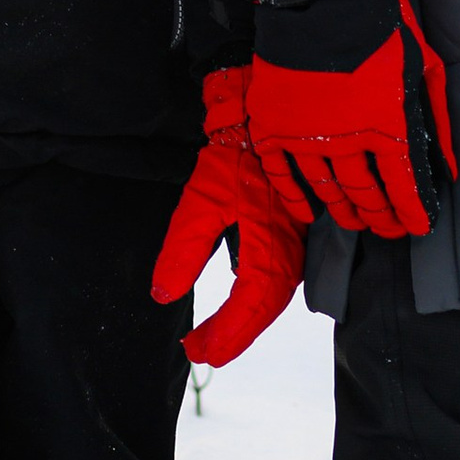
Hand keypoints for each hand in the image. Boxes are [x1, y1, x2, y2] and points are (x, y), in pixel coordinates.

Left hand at [151, 69, 309, 367]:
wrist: (263, 109)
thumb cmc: (234, 151)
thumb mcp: (201, 199)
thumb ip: (184, 249)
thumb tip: (163, 294)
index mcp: (272, 245)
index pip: (250, 306)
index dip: (225, 334)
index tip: (196, 349)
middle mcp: (291, 249)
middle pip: (265, 307)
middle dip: (233, 333)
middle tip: (200, 350)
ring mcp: (296, 239)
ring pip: (274, 293)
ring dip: (245, 318)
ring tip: (215, 336)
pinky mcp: (293, 229)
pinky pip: (279, 275)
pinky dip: (257, 296)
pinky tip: (240, 301)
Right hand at [240, 0, 456, 239]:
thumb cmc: (381, 27)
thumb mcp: (423, 68)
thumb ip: (436, 121)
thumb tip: (451, 170)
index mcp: (387, 124)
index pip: (403, 185)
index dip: (412, 211)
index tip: (417, 227)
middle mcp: (347, 137)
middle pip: (366, 194)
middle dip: (380, 217)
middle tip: (387, 228)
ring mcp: (306, 133)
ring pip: (328, 189)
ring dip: (344, 211)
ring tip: (355, 222)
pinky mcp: (274, 125)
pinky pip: (284, 176)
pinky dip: (297, 198)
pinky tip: (310, 212)